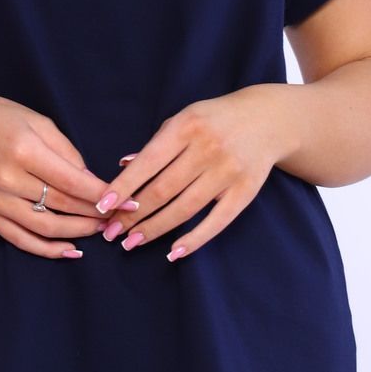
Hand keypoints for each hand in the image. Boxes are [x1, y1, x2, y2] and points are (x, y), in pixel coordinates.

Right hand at [0, 91, 131, 259]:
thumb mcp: (38, 122)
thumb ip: (67, 152)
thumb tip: (92, 182)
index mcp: (25, 150)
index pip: (72, 181)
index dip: (102, 195)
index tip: (127, 202)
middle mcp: (8, 178)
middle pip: (61, 205)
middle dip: (95, 214)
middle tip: (119, 217)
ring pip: (44, 227)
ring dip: (77, 233)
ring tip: (99, 230)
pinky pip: (20, 239)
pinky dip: (47, 249)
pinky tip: (69, 250)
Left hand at [94, 87, 291, 260]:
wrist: (267, 119)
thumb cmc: (214, 119)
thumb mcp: (183, 119)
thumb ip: (155, 144)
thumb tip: (123, 167)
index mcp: (187, 127)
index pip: (148, 162)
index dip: (124, 186)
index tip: (103, 206)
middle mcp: (207, 149)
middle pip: (163, 190)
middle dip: (133, 214)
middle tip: (111, 232)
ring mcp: (228, 172)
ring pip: (185, 208)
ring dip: (155, 229)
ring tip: (131, 242)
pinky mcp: (245, 192)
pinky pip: (216, 221)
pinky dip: (194, 239)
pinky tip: (174, 252)